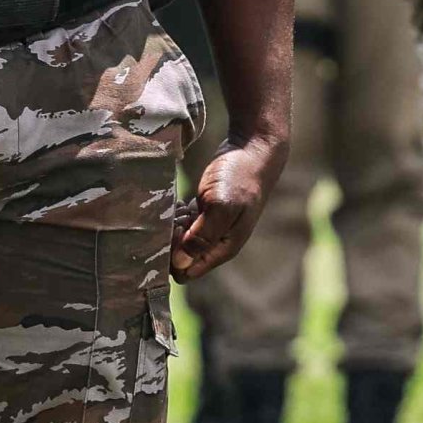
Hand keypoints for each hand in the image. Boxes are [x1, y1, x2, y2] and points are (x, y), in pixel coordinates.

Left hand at [171, 137, 281, 280]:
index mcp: (223, 248)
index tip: (174, 232)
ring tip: (181, 207)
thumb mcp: (221, 206)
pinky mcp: (204, 213)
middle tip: (176, 217)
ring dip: (172, 228)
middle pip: (180, 258)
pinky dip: (177, 216)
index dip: (173, 258)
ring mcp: (210, 227)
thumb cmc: (239, 177)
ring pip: (179, 241)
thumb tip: (180, 264)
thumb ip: (202, 236)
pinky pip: (182, 225)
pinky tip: (182, 202)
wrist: (252, 149)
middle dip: (170, 242)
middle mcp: (216, 242)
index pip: (187, 272)